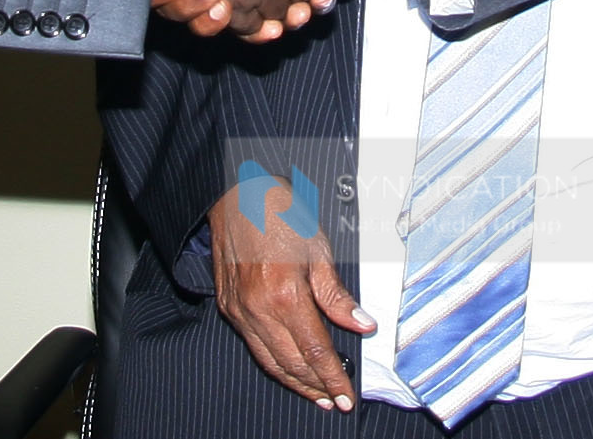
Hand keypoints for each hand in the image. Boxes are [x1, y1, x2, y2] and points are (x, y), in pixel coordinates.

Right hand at [211, 179, 373, 410]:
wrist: (236, 192)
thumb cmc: (280, 212)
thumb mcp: (319, 248)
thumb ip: (338, 295)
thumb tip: (363, 325)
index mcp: (286, 294)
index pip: (315, 351)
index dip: (334, 377)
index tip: (347, 395)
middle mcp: (259, 308)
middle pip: (292, 364)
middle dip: (316, 387)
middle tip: (336, 400)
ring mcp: (240, 310)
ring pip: (270, 362)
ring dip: (295, 382)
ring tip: (316, 395)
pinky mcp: (229, 307)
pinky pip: (253, 346)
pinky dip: (273, 364)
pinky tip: (288, 369)